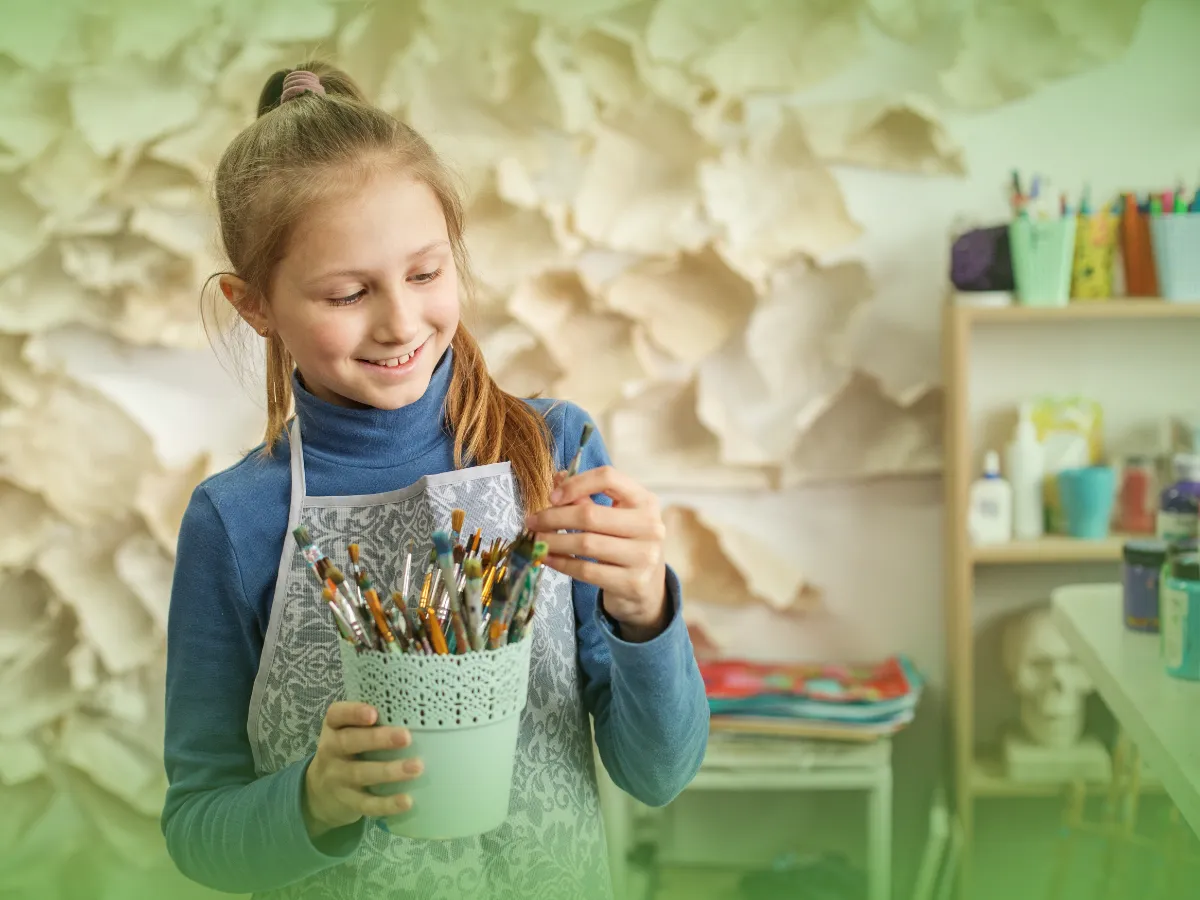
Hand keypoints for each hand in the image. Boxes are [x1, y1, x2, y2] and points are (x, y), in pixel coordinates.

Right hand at [303, 702, 422, 838]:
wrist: (319, 793)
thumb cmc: (347, 752)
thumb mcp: (349, 732)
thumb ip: (374, 722)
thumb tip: (420, 710)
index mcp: (334, 727)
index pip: (337, 714)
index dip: (354, 712)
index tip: (374, 713)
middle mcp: (331, 750)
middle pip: (350, 742)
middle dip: (378, 739)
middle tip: (406, 737)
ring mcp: (337, 778)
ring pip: (361, 774)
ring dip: (389, 771)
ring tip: (416, 767)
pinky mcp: (347, 802)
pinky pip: (366, 804)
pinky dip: (387, 804)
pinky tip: (407, 801)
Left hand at [525, 466, 669, 642]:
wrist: (648, 586)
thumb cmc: (626, 543)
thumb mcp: (615, 516)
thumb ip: (587, 497)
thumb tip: (557, 479)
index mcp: (645, 500)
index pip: (608, 478)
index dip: (576, 484)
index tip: (552, 497)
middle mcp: (650, 526)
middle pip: (590, 515)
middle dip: (554, 517)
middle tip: (532, 521)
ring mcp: (644, 556)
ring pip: (586, 544)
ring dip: (554, 541)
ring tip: (537, 540)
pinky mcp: (632, 582)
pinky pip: (586, 570)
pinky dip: (561, 563)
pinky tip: (547, 558)